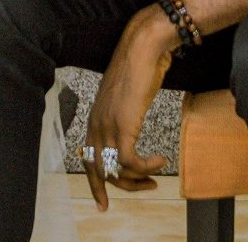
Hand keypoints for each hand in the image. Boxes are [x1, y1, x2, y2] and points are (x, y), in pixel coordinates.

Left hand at [82, 7, 175, 209]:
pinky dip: (147, 167)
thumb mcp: (128, 95)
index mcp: (94, 117)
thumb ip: (125, 113)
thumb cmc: (140, 65)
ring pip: (115, 169)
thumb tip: (132, 125)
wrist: (144, 47)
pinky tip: (161, 160)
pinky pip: (131, 161)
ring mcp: (107, 125)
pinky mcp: (122, 125)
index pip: (87, 157)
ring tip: (156, 177)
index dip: (95, 182)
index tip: (104, 201)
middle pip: (97, 170)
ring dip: (138, 180)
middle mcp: (96, 124)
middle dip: (119, 188)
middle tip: (143, 190)